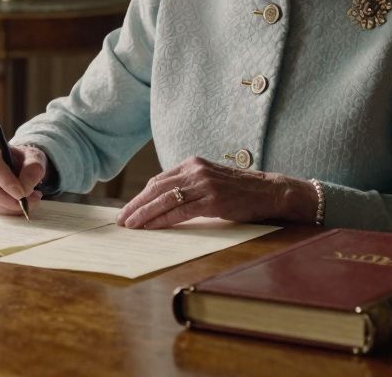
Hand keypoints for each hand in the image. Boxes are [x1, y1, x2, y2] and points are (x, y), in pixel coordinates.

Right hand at [0, 136, 46, 214]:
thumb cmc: (23, 158)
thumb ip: (33, 169)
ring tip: (28, 202)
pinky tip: (17, 204)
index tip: (23, 193)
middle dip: (7, 199)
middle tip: (28, 201)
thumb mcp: (34, 157)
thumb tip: (26, 188)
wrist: (18, 164)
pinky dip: (6, 209)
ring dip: (9, 206)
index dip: (6, 181)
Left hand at [116, 156, 320, 228]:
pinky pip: (180, 211)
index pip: (159, 180)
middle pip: (156, 188)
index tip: (129, 209)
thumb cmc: (240, 191)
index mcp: (193, 163)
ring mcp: (204, 185)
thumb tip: (164, 201)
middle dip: (136, 205)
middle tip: (122, 219)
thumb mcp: (211, 181)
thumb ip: (189, 186)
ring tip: (130, 226)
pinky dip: (162, 220)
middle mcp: (196, 170)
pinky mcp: (213, 200)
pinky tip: (151, 228)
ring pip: (164, 200)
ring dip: (144, 214)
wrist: (270, 192)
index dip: (141, 196)